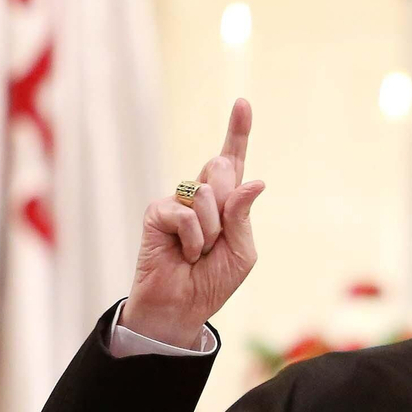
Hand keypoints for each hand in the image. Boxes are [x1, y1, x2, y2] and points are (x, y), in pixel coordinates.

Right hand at [123, 100, 265, 346]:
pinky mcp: (157, 212)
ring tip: (200, 252)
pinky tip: (185, 255)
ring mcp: (177, 201)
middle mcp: (200, 195)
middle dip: (228, 201)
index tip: (242, 102)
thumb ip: (243, 215)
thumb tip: (255, 180)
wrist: (182, 308)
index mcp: (225, 200)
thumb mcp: (241, 250)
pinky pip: (186, 214)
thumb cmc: (213, 281)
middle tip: (218, 238)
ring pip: (207, 192)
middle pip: (221, 166)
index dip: (237, 131)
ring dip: (213, 231)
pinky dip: (195, 240)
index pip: (232, 160)